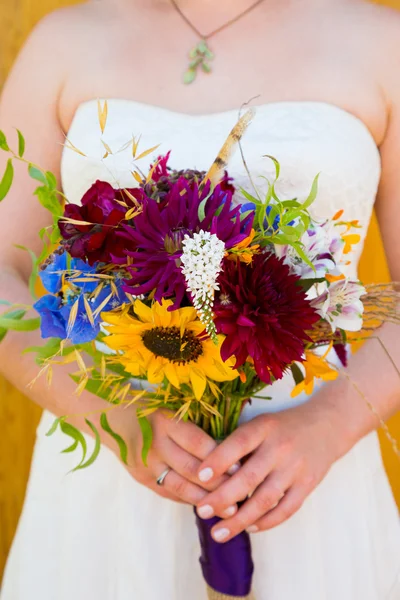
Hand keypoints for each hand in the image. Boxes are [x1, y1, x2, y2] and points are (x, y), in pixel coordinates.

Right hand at [109, 407, 238, 515]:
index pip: (197, 443)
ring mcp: (146, 464)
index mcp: (166, 421)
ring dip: (206, 500)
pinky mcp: (142, 478)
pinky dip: (188, 500)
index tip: (240, 469)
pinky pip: (169, 493)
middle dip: (218, 485)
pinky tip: (206, 505)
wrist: (114, 419)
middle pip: (191, 468)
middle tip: (242, 496)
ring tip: (228, 510)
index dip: (219, 457)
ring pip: (180, 486)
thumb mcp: (173, 409)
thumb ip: (195, 427)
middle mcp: (155, 443)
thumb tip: (230, 448)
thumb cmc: (152, 410)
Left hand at [195, 400, 348, 541]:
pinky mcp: (308, 485)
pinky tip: (249, 527)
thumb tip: (208, 474)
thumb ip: (240, 443)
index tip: (199, 476)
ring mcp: (296, 468)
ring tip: (219, 533)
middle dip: (222, 497)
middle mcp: (280, 447)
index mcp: (265, 427)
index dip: (219, 459)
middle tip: (201, 511)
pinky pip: (285, 509)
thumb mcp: (261, 424)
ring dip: (240, 519)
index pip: (239, 442)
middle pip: (249, 477)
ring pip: (265, 499)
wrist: (327, 425)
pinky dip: (266, 521)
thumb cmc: (283, 427)